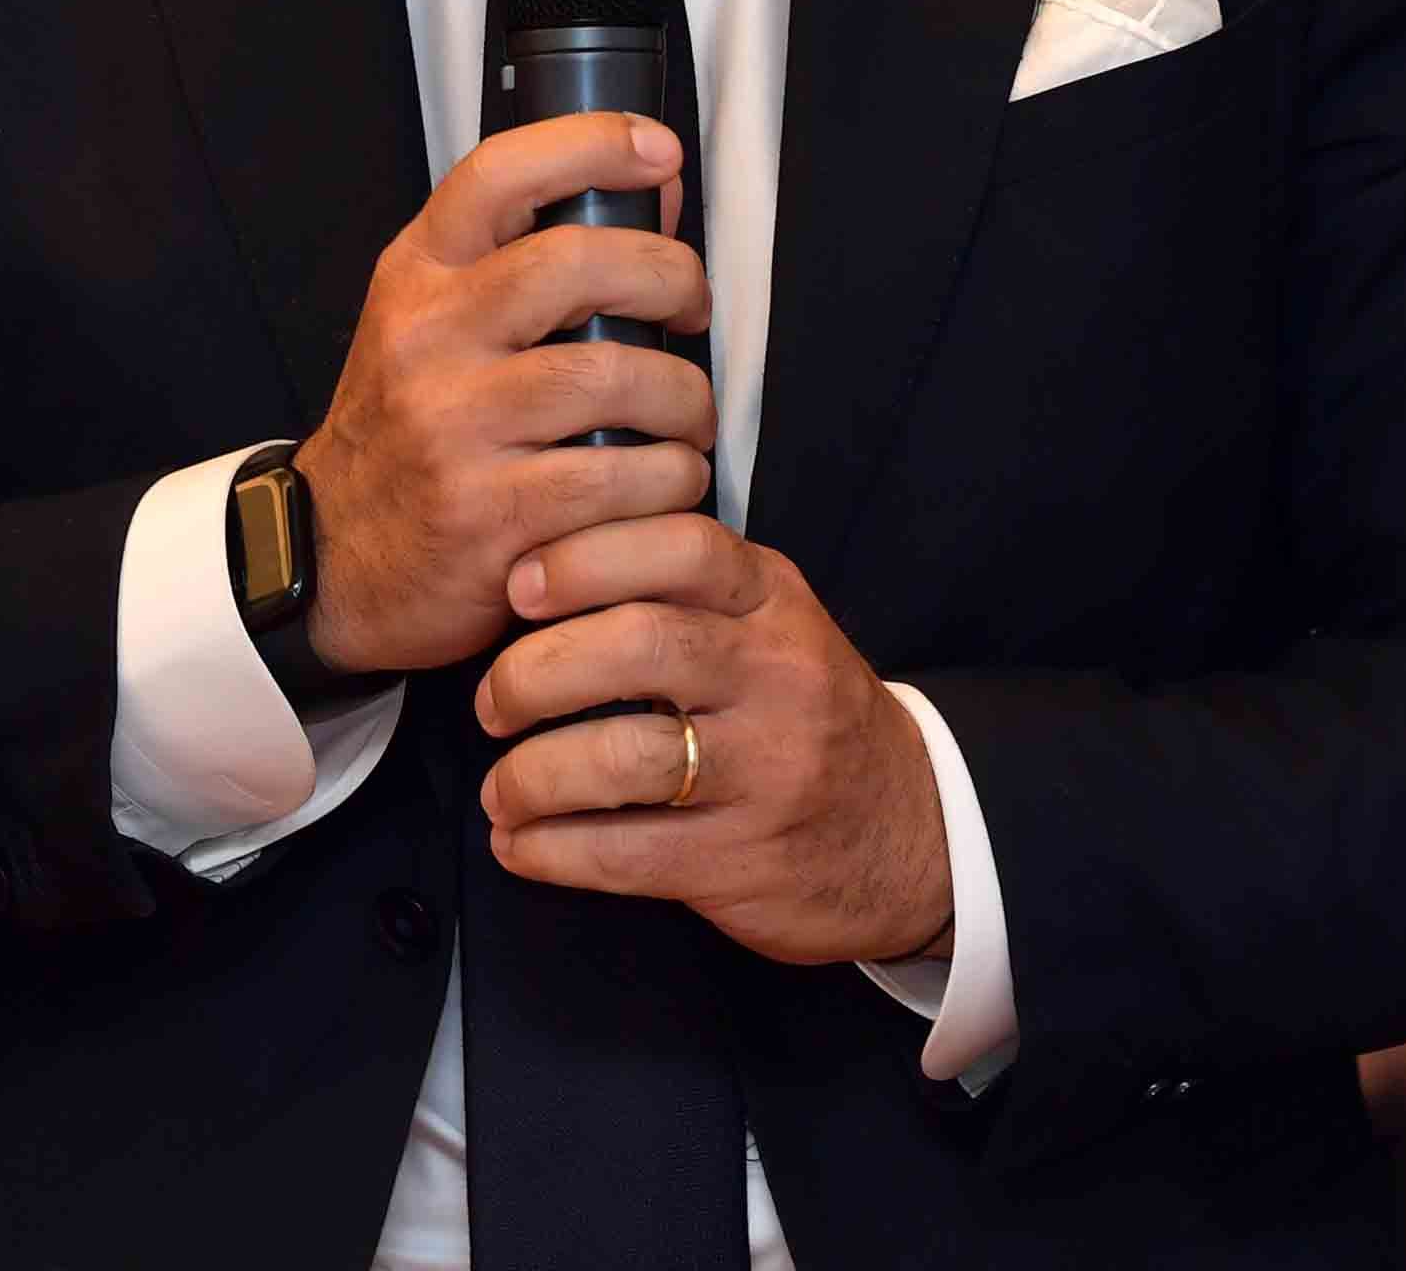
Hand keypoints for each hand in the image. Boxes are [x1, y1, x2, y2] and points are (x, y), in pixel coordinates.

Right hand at [291, 112, 712, 677]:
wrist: (331, 561)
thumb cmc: (407, 435)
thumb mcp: (439, 327)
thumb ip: (533, 259)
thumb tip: (656, 195)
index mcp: (417, 278)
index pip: (499, 174)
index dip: (592, 145)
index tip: (658, 152)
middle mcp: (428, 340)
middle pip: (578, 263)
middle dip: (671, 276)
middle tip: (693, 307)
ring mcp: (454, 427)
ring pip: (615, 377)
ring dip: (685, 399)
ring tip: (687, 419)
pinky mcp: (489, 514)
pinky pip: (618, 480)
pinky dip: (669, 481)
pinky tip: (665, 483)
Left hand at [471, 511, 953, 970]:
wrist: (913, 832)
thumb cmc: (806, 715)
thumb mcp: (772, 627)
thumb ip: (684, 590)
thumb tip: (541, 562)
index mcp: (773, 603)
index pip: (682, 546)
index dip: (585, 558)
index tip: (519, 587)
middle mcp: (777, 676)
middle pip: (639, 644)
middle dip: (536, 672)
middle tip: (493, 701)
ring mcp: (767, 771)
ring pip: (623, 758)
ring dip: (531, 775)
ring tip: (500, 789)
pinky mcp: (743, 858)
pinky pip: (624, 853)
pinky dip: (550, 849)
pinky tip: (519, 844)